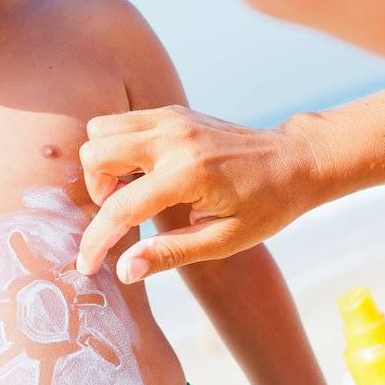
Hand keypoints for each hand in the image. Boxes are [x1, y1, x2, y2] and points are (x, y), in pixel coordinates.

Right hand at [74, 106, 317, 280]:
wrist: (297, 159)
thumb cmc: (266, 206)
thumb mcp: (224, 241)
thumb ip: (170, 254)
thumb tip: (123, 271)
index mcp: (189, 175)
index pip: (120, 208)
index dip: (96, 241)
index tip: (87, 265)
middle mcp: (175, 139)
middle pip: (96, 154)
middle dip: (96, 188)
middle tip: (121, 207)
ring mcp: (172, 119)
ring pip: (101, 131)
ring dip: (103, 163)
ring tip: (130, 186)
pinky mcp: (172, 113)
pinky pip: (121, 123)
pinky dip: (118, 147)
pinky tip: (144, 171)